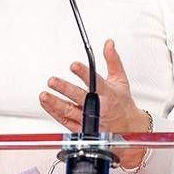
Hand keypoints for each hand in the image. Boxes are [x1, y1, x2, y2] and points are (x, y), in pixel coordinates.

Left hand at [39, 39, 150, 167]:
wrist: (129, 129)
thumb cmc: (123, 103)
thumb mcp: (120, 80)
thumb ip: (112, 61)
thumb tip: (108, 43)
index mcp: (108, 94)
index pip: (95, 81)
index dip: (84, 73)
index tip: (73, 65)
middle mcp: (99, 107)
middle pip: (79, 97)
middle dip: (65, 89)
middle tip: (52, 81)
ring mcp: (90, 120)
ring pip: (69, 111)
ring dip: (55, 103)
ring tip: (44, 95)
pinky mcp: (83, 130)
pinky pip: (66, 121)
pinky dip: (54, 112)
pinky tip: (46, 103)